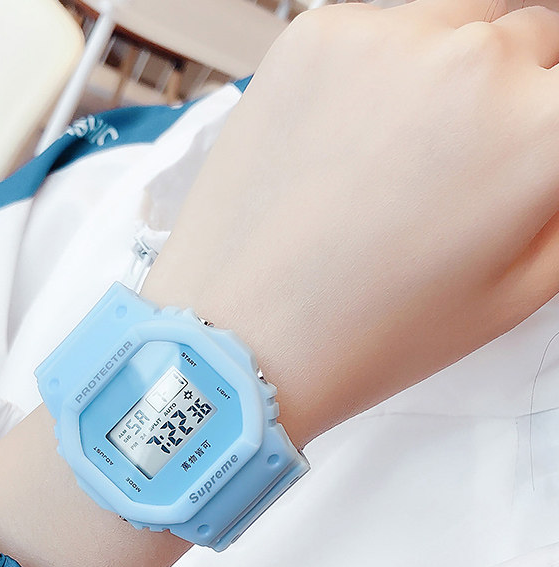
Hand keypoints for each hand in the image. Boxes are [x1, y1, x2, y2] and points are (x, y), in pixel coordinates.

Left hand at [143, 0, 558, 446]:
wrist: (240, 333)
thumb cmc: (366, 332)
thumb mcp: (517, 291)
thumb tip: (552, 142)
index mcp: (542, 131)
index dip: (543, 128)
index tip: (509, 155)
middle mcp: (473, 61)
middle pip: (529, 39)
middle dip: (510, 95)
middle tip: (456, 166)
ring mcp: (385, 37)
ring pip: (456, 22)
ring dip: (448, 73)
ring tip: (397, 156)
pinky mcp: (314, 37)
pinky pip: (376, 31)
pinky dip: (375, 72)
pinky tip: (342, 142)